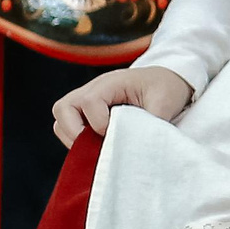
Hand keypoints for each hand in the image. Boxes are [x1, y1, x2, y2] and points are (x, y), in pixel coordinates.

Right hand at [52, 66, 192, 146]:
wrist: (168, 80)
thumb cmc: (166, 88)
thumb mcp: (165, 103)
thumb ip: (150, 123)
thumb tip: (139, 147)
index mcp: (111, 82)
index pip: (88, 101)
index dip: (99, 122)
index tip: (114, 134)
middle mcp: (93, 89)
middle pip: (63, 108)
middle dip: (74, 131)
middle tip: (96, 146)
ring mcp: (87, 99)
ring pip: (61, 119)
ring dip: (73, 137)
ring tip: (96, 148)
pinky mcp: (87, 112)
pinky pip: (68, 126)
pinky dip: (77, 139)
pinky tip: (97, 147)